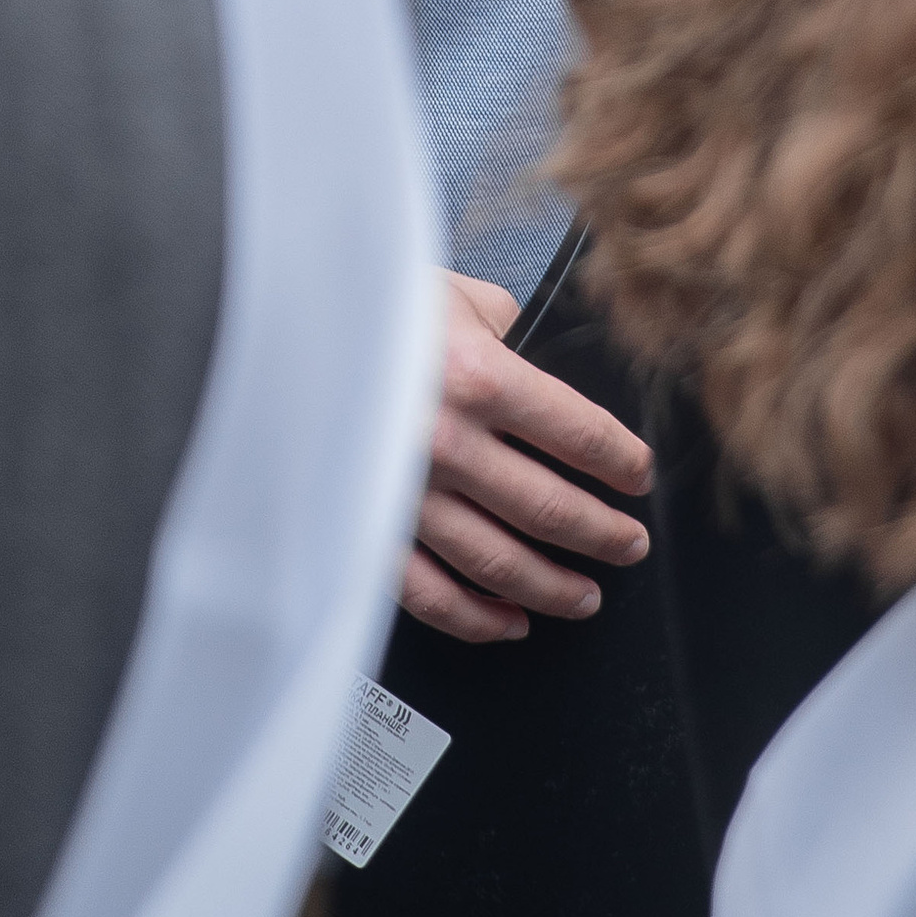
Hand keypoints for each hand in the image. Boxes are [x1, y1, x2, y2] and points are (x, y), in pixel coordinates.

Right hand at [400, 271, 654, 646]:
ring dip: (553, 587)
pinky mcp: (368, 528)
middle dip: (604, 534)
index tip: (637, 476)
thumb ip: (503, 328)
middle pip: (552, 508)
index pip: (580, 435)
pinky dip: (476, 618)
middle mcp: (446, 442)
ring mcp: (406, 493)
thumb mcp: (451, 294)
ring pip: (499, 562)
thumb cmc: (366, 305)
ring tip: (584, 595)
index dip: (622, 463)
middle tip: (628, 545)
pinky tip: (508, 622)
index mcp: (477, 377)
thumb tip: (533, 353)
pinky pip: (430, 593)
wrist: (279, 332)